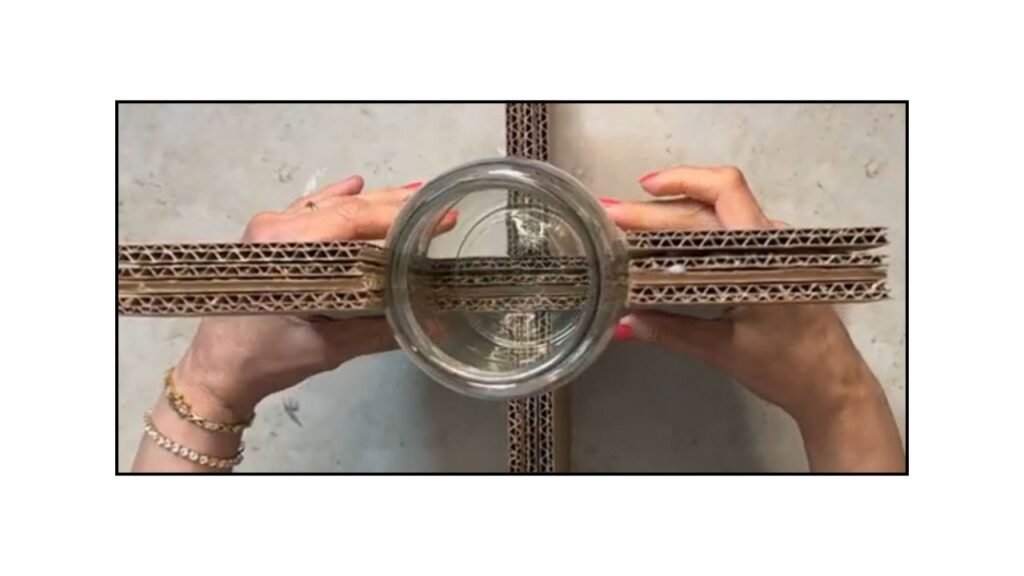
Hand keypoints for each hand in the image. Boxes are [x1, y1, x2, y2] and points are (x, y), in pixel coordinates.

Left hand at [172, 176, 455, 420]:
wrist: (217, 372)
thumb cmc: (267, 359)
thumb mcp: (330, 348)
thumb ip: (380, 330)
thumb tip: (431, 320)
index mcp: (287, 246)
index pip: (355, 219)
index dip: (401, 217)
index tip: (440, 217)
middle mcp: (276, 228)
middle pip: (346, 208)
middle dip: (394, 206)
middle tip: (437, 207)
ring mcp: (268, 229)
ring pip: (330, 206)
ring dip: (372, 202)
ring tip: (413, 196)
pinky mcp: (266, 238)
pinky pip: (309, 210)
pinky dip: (337, 199)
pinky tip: (357, 184)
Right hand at [605, 166, 903, 470]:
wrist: (832, 385)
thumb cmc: (787, 367)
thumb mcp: (723, 350)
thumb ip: (671, 332)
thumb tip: (623, 324)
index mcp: (763, 254)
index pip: (726, 191)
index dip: (683, 180)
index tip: (643, 188)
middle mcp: (770, 242)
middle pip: (708, 206)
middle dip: (656, 210)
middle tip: (612, 216)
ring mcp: (773, 250)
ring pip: (716, 218)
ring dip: (671, 219)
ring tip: (629, 229)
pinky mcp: (770, 262)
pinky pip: (726, 235)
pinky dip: (690, 236)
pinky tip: (663, 248)